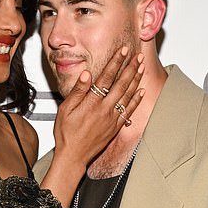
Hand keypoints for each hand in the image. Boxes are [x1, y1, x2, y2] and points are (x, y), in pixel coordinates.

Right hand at [44, 47, 144, 205]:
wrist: (73, 156)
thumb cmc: (66, 134)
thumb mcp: (65, 110)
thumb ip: (78, 91)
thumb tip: (87, 74)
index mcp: (91, 103)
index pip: (106, 77)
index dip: (116, 62)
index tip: (123, 51)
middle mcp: (104, 110)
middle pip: (121, 84)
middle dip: (130, 67)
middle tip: (138, 55)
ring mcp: (111, 119)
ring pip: (127, 95)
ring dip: (136, 79)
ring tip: (141, 67)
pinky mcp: (115, 127)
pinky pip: (129, 111)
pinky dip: (136, 99)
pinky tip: (141, 90)